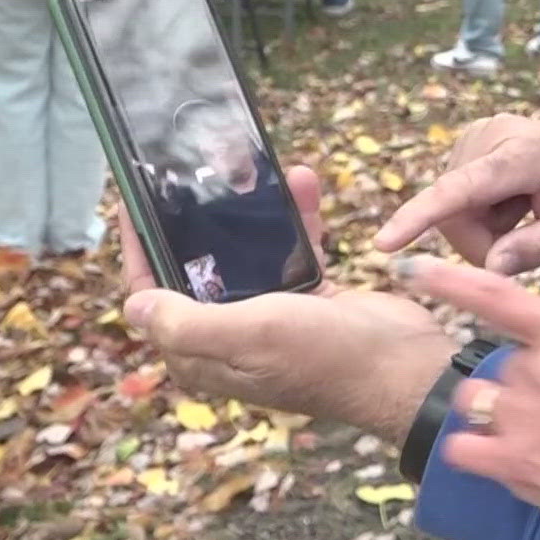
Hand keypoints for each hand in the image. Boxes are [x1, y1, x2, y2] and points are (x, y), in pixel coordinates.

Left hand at [121, 168, 455, 443]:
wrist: (405, 368)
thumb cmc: (323, 356)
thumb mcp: (249, 336)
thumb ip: (188, 322)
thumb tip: (133, 305)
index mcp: (203, 353)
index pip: (153, 300)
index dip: (140, 254)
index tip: (135, 206)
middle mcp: (231, 336)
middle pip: (200, 272)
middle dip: (199, 225)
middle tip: (196, 179)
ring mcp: (272, 317)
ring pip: (249, 257)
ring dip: (254, 216)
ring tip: (257, 171)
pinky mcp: (312, 300)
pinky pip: (292, 253)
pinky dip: (297, 222)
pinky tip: (303, 186)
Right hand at [375, 112, 539, 274]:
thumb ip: (534, 250)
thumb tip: (488, 269)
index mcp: (524, 156)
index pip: (461, 190)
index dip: (420, 217)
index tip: (384, 243)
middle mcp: (494, 135)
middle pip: (453, 209)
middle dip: (478, 241)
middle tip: (520, 248)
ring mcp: (480, 133)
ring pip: (451, 204)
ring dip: (481, 227)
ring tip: (524, 215)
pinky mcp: (473, 140)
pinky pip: (456, 192)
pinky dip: (480, 210)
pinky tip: (514, 202)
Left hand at [404, 259, 539, 539]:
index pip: (498, 297)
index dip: (449, 279)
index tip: (412, 267)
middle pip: (503, 363)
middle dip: (529, 382)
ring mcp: (522, 417)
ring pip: (478, 401)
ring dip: (500, 412)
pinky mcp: (512, 464)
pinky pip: (464, 446)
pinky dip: (479, 450)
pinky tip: (512, 457)